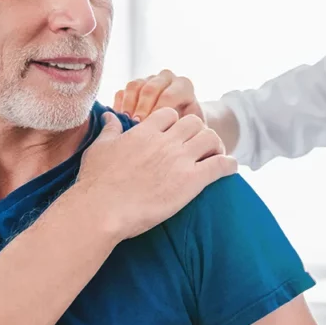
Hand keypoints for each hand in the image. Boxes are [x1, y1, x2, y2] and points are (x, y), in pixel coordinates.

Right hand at [72, 109, 236, 240]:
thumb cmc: (96, 182)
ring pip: (210, 138)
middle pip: (193, 122)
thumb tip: (109, 116)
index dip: (174, 123)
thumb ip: (110, 130)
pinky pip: (220, 165)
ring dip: (215, 145)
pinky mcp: (191, 181)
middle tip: (198, 147)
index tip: (175, 135)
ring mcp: (180, 160)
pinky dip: (229, 164)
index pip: (170, 114)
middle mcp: (165, 141)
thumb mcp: (100, 148)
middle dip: (197, 132)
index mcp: (145, 131)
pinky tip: (229, 169)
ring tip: (214, 156)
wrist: (101, 210)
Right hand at [114, 70, 202, 122]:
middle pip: (150, 88)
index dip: (159, 113)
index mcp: (183, 86)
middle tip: (137, 127)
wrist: (178, 127)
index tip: (153, 129)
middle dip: (142, 109)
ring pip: (134, 86)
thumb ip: (183, 128)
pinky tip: (120, 122)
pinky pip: (122, 92)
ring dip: (129, 106)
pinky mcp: (132, 88)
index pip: (169, 95)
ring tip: (127, 124)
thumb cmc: (187, 130)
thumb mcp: (190, 129)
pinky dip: (120, 107)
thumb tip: (173, 132)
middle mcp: (167, 78)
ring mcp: (148, 80)